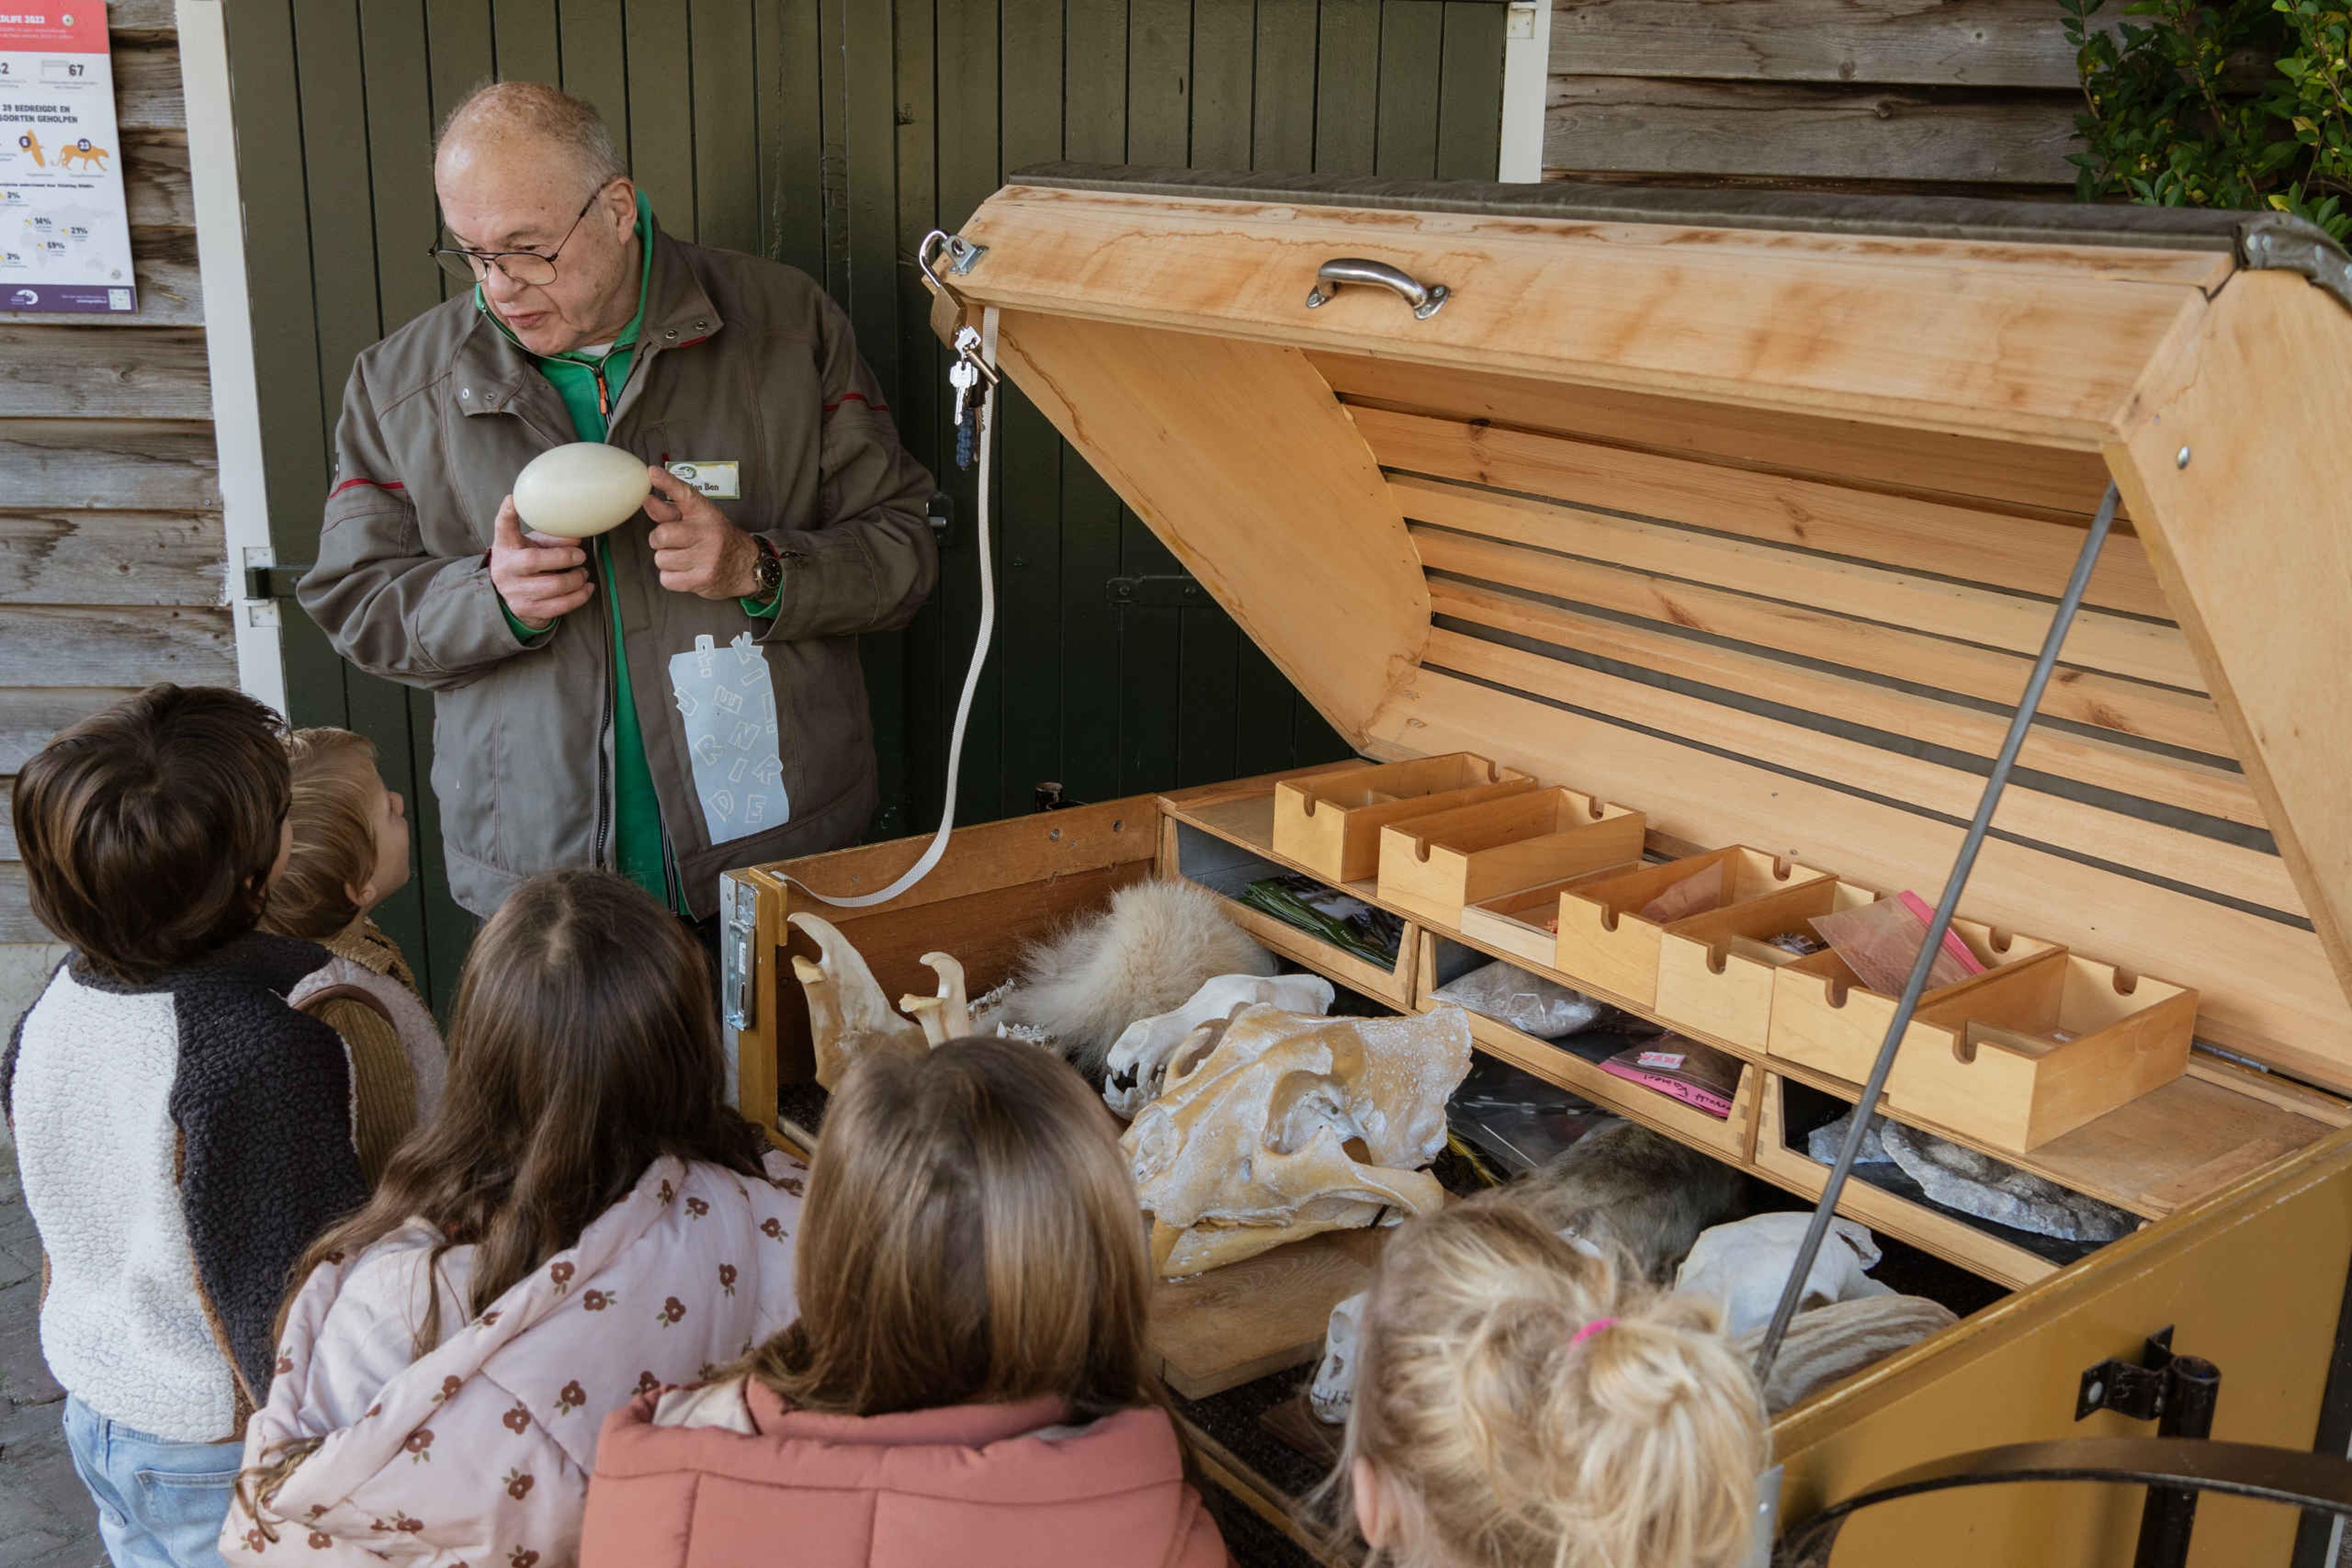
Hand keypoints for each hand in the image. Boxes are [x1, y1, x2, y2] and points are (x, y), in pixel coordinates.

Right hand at [489, 495, 592, 629]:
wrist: (512, 596)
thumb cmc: (527, 562)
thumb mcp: (534, 545)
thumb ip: (553, 539)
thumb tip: (578, 538)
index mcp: (506, 547)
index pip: (503, 528)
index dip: (507, 514)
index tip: (513, 500)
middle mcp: (506, 569)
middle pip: (533, 561)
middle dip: (563, 557)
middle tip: (580, 556)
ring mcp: (515, 592)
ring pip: (551, 586)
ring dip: (575, 579)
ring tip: (583, 573)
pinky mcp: (528, 610)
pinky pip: (559, 606)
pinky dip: (579, 597)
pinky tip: (586, 588)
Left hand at [645, 465, 758, 598]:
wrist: (746, 566)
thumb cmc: (718, 539)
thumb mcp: (699, 519)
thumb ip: (670, 511)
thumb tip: (646, 500)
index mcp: (705, 514)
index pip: (684, 494)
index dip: (667, 483)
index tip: (653, 473)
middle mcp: (707, 533)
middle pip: (661, 535)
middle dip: (660, 540)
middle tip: (675, 542)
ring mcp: (706, 557)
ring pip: (661, 559)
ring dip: (668, 560)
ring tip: (685, 558)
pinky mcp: (701, 579)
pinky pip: (666, 578)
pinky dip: (672, 578)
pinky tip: (687, 571)